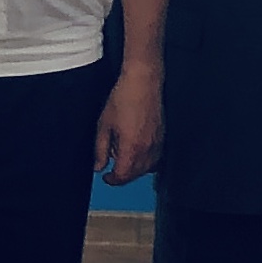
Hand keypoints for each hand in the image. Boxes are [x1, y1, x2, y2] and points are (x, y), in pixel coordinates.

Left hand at [94, 64, 162, 185]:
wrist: (143, 82)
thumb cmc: (123, 99)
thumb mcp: (104, 125)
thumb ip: (101, 149)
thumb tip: (99, 167)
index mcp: (131, 148)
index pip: (123, 175)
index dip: (113, 180)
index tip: (106, 178)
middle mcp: (147, 149)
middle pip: (136, 174)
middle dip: (123, 176)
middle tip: (112, 170)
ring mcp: (157, 143)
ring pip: (147, 168)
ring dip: (135, 169)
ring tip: (123, 158)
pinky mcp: (162, 136)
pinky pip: (155, 158)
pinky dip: (146, 161)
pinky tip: (137, 152)